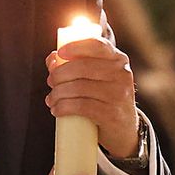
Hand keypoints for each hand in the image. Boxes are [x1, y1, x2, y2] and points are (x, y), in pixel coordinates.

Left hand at [46, 34, 139, 158]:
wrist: (124, 129)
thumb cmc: (105, 98)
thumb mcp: (97, 78)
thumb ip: (76, 64)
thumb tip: (52, 59)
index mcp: (118, 59)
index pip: (97, 45)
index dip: (76, 46)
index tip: (59, 53)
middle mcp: (122, 74)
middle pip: (82, 67)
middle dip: (59, 74)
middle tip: (50, 82)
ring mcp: (119, 94)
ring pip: (78, 88)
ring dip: (58, 93)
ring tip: (51, 99)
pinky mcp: (112, 114)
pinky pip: (81, 106)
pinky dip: (63, 107)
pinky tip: (56, 110)